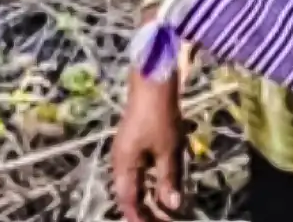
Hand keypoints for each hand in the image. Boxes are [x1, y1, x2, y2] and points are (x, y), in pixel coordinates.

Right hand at [112, 66, 184, 221]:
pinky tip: (169, 178)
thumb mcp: (168, 150)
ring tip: (169, 204)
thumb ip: (168, 179)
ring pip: (138, 181)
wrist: (152, 83)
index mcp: (124, 166)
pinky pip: (143, 168)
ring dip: (153, 193)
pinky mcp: (135, 141)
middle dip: (149, 209)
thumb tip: (171, 205)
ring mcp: (127, 151)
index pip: (128, 202)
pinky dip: (154, 177)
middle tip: (167, 218)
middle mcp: (121, 161)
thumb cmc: (159, 117)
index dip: (141, 218)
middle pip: (132, 193)